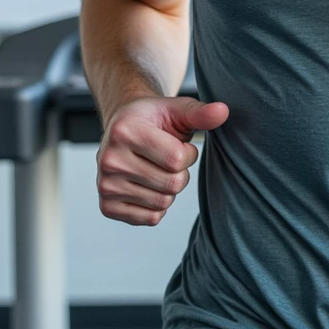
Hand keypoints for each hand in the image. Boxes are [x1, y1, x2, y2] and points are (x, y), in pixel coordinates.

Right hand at [96, 95, 228, 225]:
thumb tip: (223, 111)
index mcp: (125, 131)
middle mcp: (109, 159)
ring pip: (163, 203)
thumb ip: (200, 113)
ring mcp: (106, 185)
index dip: (189, 154)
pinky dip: (157, 206)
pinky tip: (147, 185)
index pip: (177, 159)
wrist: (123, 131)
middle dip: (180, 172)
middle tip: (168, 159)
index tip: (180, 144)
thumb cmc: (153, 120)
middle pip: (172, 184)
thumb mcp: (177, 110)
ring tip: (156, 169)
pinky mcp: (107, 206)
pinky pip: (151, 218)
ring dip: (169, 189)